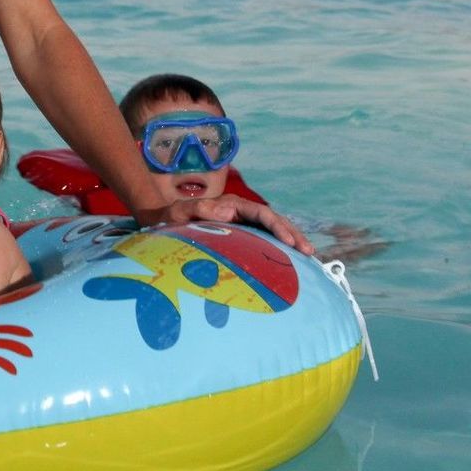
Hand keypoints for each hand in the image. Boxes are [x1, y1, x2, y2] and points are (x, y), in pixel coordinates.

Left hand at [139, 194, 310, 252]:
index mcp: (231, 206)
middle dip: (293, 234)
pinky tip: (289, 265)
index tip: (291, 241)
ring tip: (307, 259)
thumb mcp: (179, 213)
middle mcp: (240, 213)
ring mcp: (241, 225)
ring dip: (289, 242)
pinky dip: (278, 251)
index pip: (262, 213)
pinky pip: (262, 242)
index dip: (279, 226)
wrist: (160, 223)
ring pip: (271, 231)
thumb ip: (198, 210)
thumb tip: (227, 212)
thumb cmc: (168, 219)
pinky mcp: (240, 237)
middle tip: (309, 252)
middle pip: (274, 221)